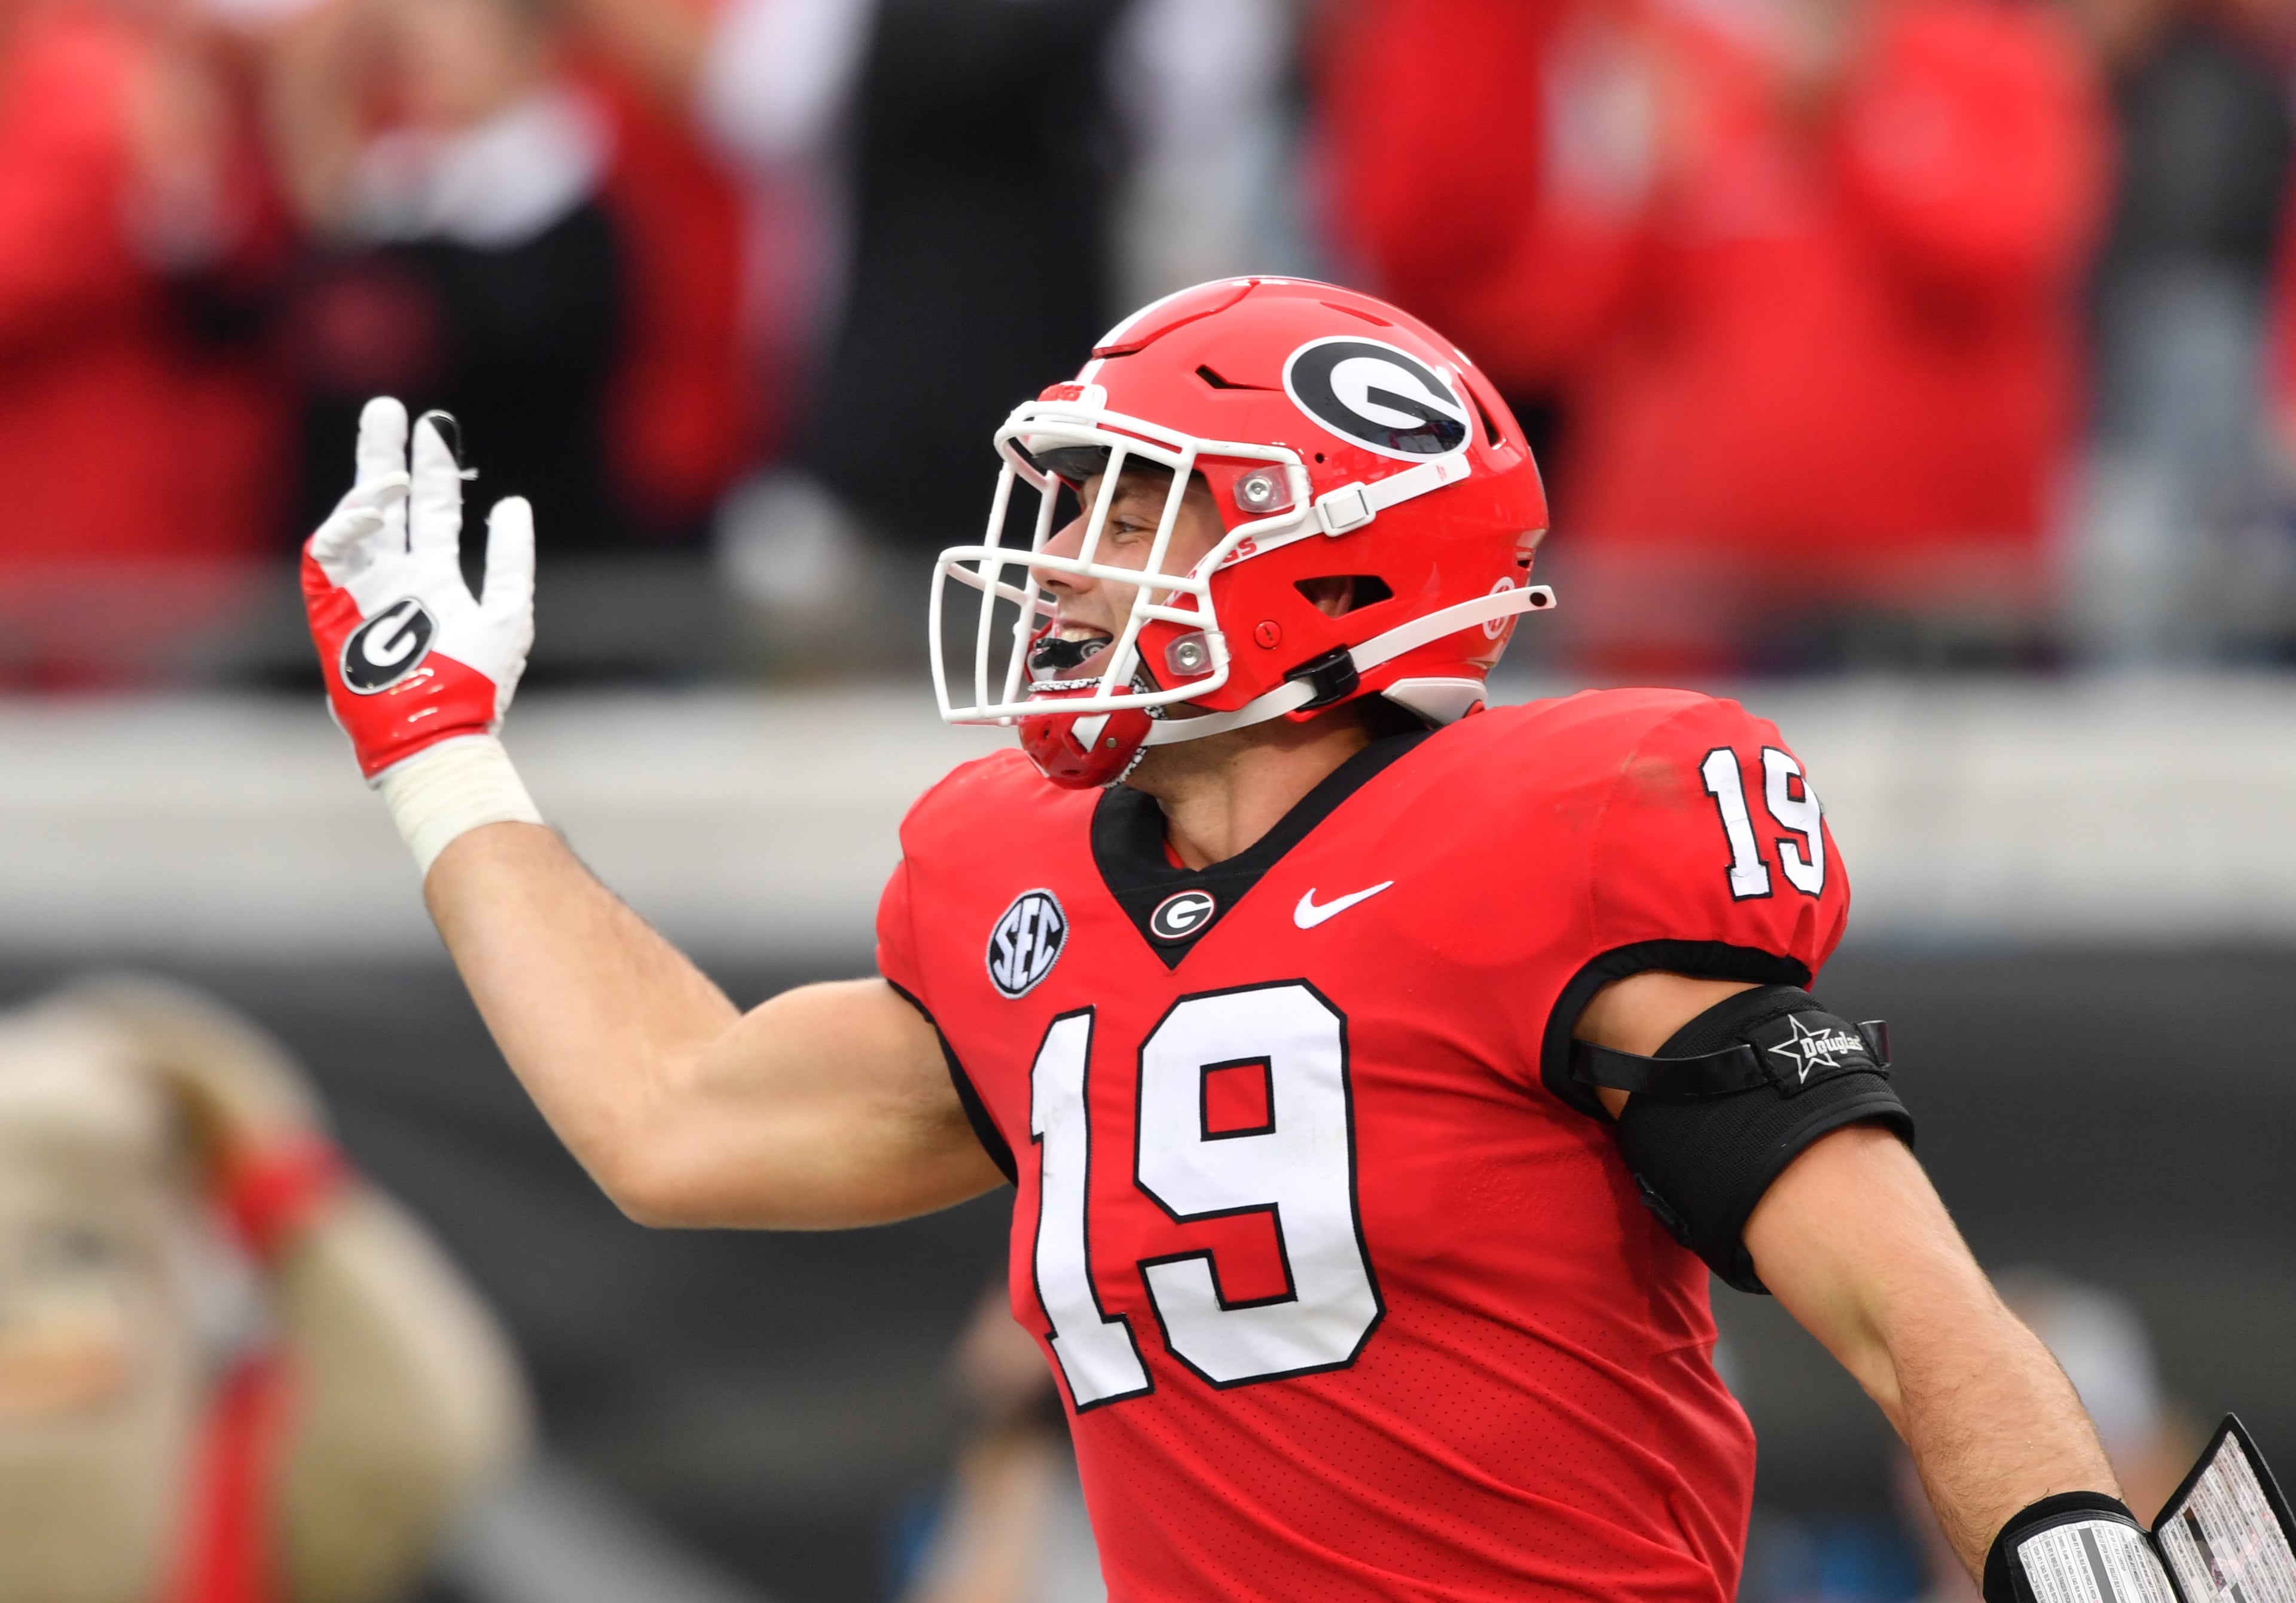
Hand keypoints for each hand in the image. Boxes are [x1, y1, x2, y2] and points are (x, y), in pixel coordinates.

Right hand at [302, 397, 534, 779]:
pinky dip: (347, 525)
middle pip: (388, 503)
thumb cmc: (475, 684)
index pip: (431, 509)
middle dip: (385, 454)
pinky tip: (374, 504)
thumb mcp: (507, 614)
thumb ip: (509, 559)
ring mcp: (363, 589)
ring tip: (387, 448)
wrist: (436, 731)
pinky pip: (329, 554)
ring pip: (357, 520)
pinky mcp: (333, 606)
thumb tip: (513, 503)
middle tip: (387, 408)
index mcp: (434, 577)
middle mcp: (396, 576)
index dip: (434, 468)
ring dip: (367, 482)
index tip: (435, 425)